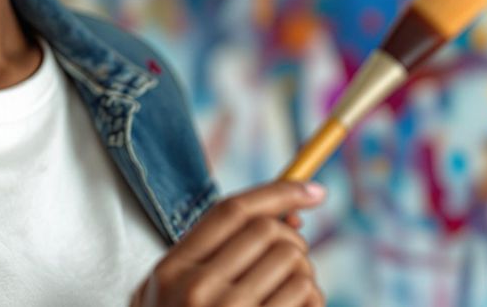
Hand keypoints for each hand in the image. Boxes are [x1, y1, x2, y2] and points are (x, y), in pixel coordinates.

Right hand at [130, 180, 325, 306]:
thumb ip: (218, 253)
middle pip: (268, 232)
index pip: (232, 209)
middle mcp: (197, 289)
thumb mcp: (177, 293)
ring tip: (290, 292)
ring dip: (304, 274)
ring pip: (295, 263)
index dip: (280, 191)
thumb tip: (292, 215)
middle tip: (293, 258)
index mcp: (171, 269)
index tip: (314, 191)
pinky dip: (312, 299)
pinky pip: (307, 297)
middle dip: (293, 240)